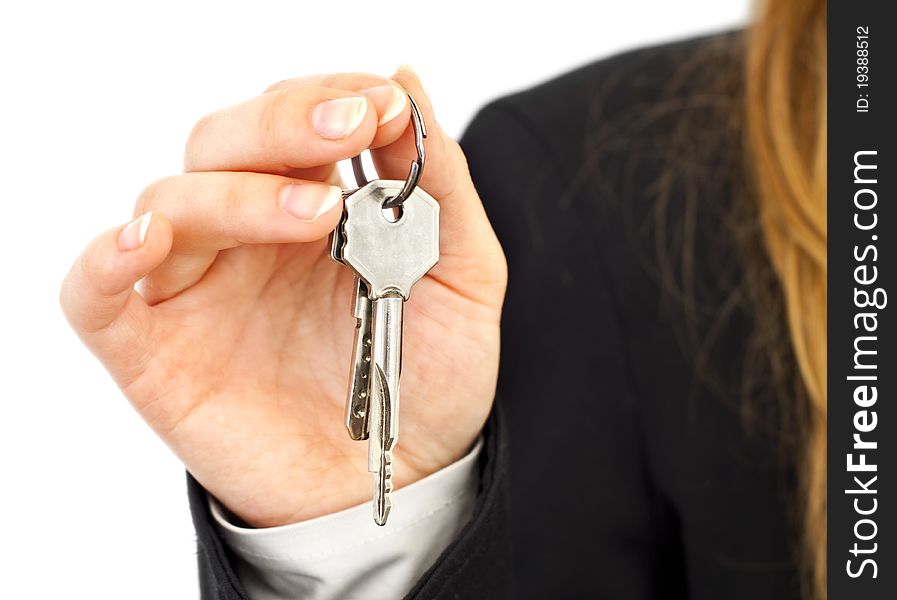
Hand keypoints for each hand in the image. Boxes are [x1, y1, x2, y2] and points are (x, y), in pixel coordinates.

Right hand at [60, 68, 505, 526]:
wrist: (406, 478)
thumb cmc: (429, 379)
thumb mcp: (461, 276)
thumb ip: (439, 184)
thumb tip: (406, 78)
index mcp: (315, 209)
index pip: (293, 120)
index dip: (328, 97)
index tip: (380, 103)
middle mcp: (248, 238)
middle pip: (223, 142)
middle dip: (283, 122)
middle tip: (348, 127)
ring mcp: (198, 289)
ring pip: (172, 200)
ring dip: (237, 192)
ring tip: (317, 214)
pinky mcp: (155, 352)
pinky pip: (95, 293)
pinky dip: (106, 258)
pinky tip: (147, 239)